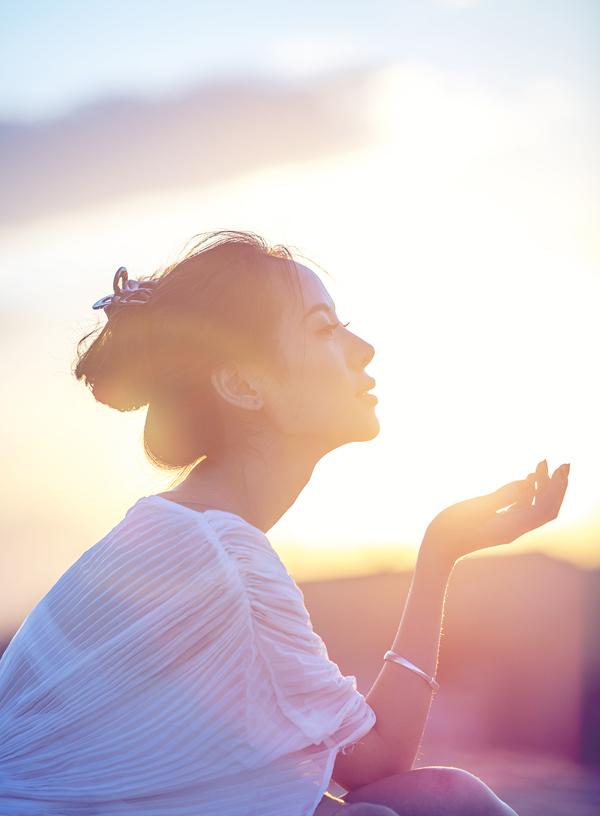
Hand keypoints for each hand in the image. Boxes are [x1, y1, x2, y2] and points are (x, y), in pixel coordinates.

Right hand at [421, 460, 568, 565]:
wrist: (439, 547)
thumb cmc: (452, 528)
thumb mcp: (475, 509)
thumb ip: (500, 497)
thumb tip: (523, 485)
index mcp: (512, 526)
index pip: (545, 508)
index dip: (555, 488)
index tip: (557, 468)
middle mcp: (515, 528)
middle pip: (546, 508)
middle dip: (557, 486)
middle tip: (564, 464)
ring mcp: (508, 526)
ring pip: (535, 506)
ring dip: (544, 486)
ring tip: (543, 464)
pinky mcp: (500, 523)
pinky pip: (523, 507)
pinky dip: (530, 492)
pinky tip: (528, 479)